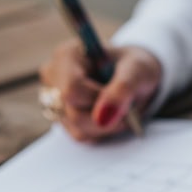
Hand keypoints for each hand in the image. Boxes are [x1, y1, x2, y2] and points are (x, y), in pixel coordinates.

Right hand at [39, 40, 161, 141]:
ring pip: (78, 128)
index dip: (99, 100)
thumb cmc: (135, 67)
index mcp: (67, 55)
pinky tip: (110, 116)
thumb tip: (102, 117)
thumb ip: (122, 90)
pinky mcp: (62, 118)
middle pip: (74, 113)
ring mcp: (55, 99)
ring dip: (107, 125)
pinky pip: (81, 136)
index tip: (121, 95)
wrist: (136, 76)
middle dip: (106, 116)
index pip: (72, 89)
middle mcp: (54, 76)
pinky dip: (102, 131)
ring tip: (120, 109)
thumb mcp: (137, 70)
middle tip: (126, 105)